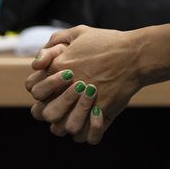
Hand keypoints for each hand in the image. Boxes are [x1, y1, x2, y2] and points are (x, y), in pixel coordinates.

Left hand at [25, 26, 141, 142]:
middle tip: (71, 101)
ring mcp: (85, 103)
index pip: (34, 90)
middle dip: (55, 109)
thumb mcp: (79, 32)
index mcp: (58, 67)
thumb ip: (55, 41)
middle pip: (46, 114)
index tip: (57, 86)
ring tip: (84, 111)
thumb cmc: (108, 42)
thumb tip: (39, 62)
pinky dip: (90, 132)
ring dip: (72, 122)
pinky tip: (96, 117)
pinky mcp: (103, 113)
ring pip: (65, 128)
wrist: (135, 54)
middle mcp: (68, 87)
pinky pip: (88, 137)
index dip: (41, 91)